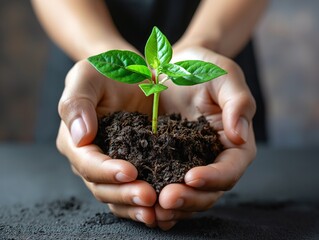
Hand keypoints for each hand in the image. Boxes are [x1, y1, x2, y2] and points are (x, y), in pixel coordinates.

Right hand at [56, 60, 157, 225]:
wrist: (134, 76)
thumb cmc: (108, 71)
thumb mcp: (87, 76)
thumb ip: (77, 103)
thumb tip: (80, 136)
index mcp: (76, 140)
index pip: (87, 162)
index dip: (105, 171)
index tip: (129, 172)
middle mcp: (91, 159)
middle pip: (102, 186)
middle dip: (124, 194)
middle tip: (149, 197)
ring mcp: (112, 167)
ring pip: (118, 196)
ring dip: (135, 206)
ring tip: (157, 210)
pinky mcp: (134, 168)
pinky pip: (134, 191)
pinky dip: (145, 204)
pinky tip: (162, 209)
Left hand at [154, 46, 256, 229]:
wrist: (173, 65)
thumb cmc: (201, 67)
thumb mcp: (224, 74)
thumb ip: (238, 101)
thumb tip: (240, 135)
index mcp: (234, 141)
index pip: (230, 168)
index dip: (214, 177)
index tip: (191, 177)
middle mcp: (214, 157)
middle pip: (209, 190)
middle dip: (189, 198)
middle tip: (165, 200)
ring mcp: (190, 162)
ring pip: (188, 194)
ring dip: (172, 205)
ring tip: (151, 208)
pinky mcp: (168, 161)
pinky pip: (165, 184)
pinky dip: (156, 198)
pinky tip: (142, 203)